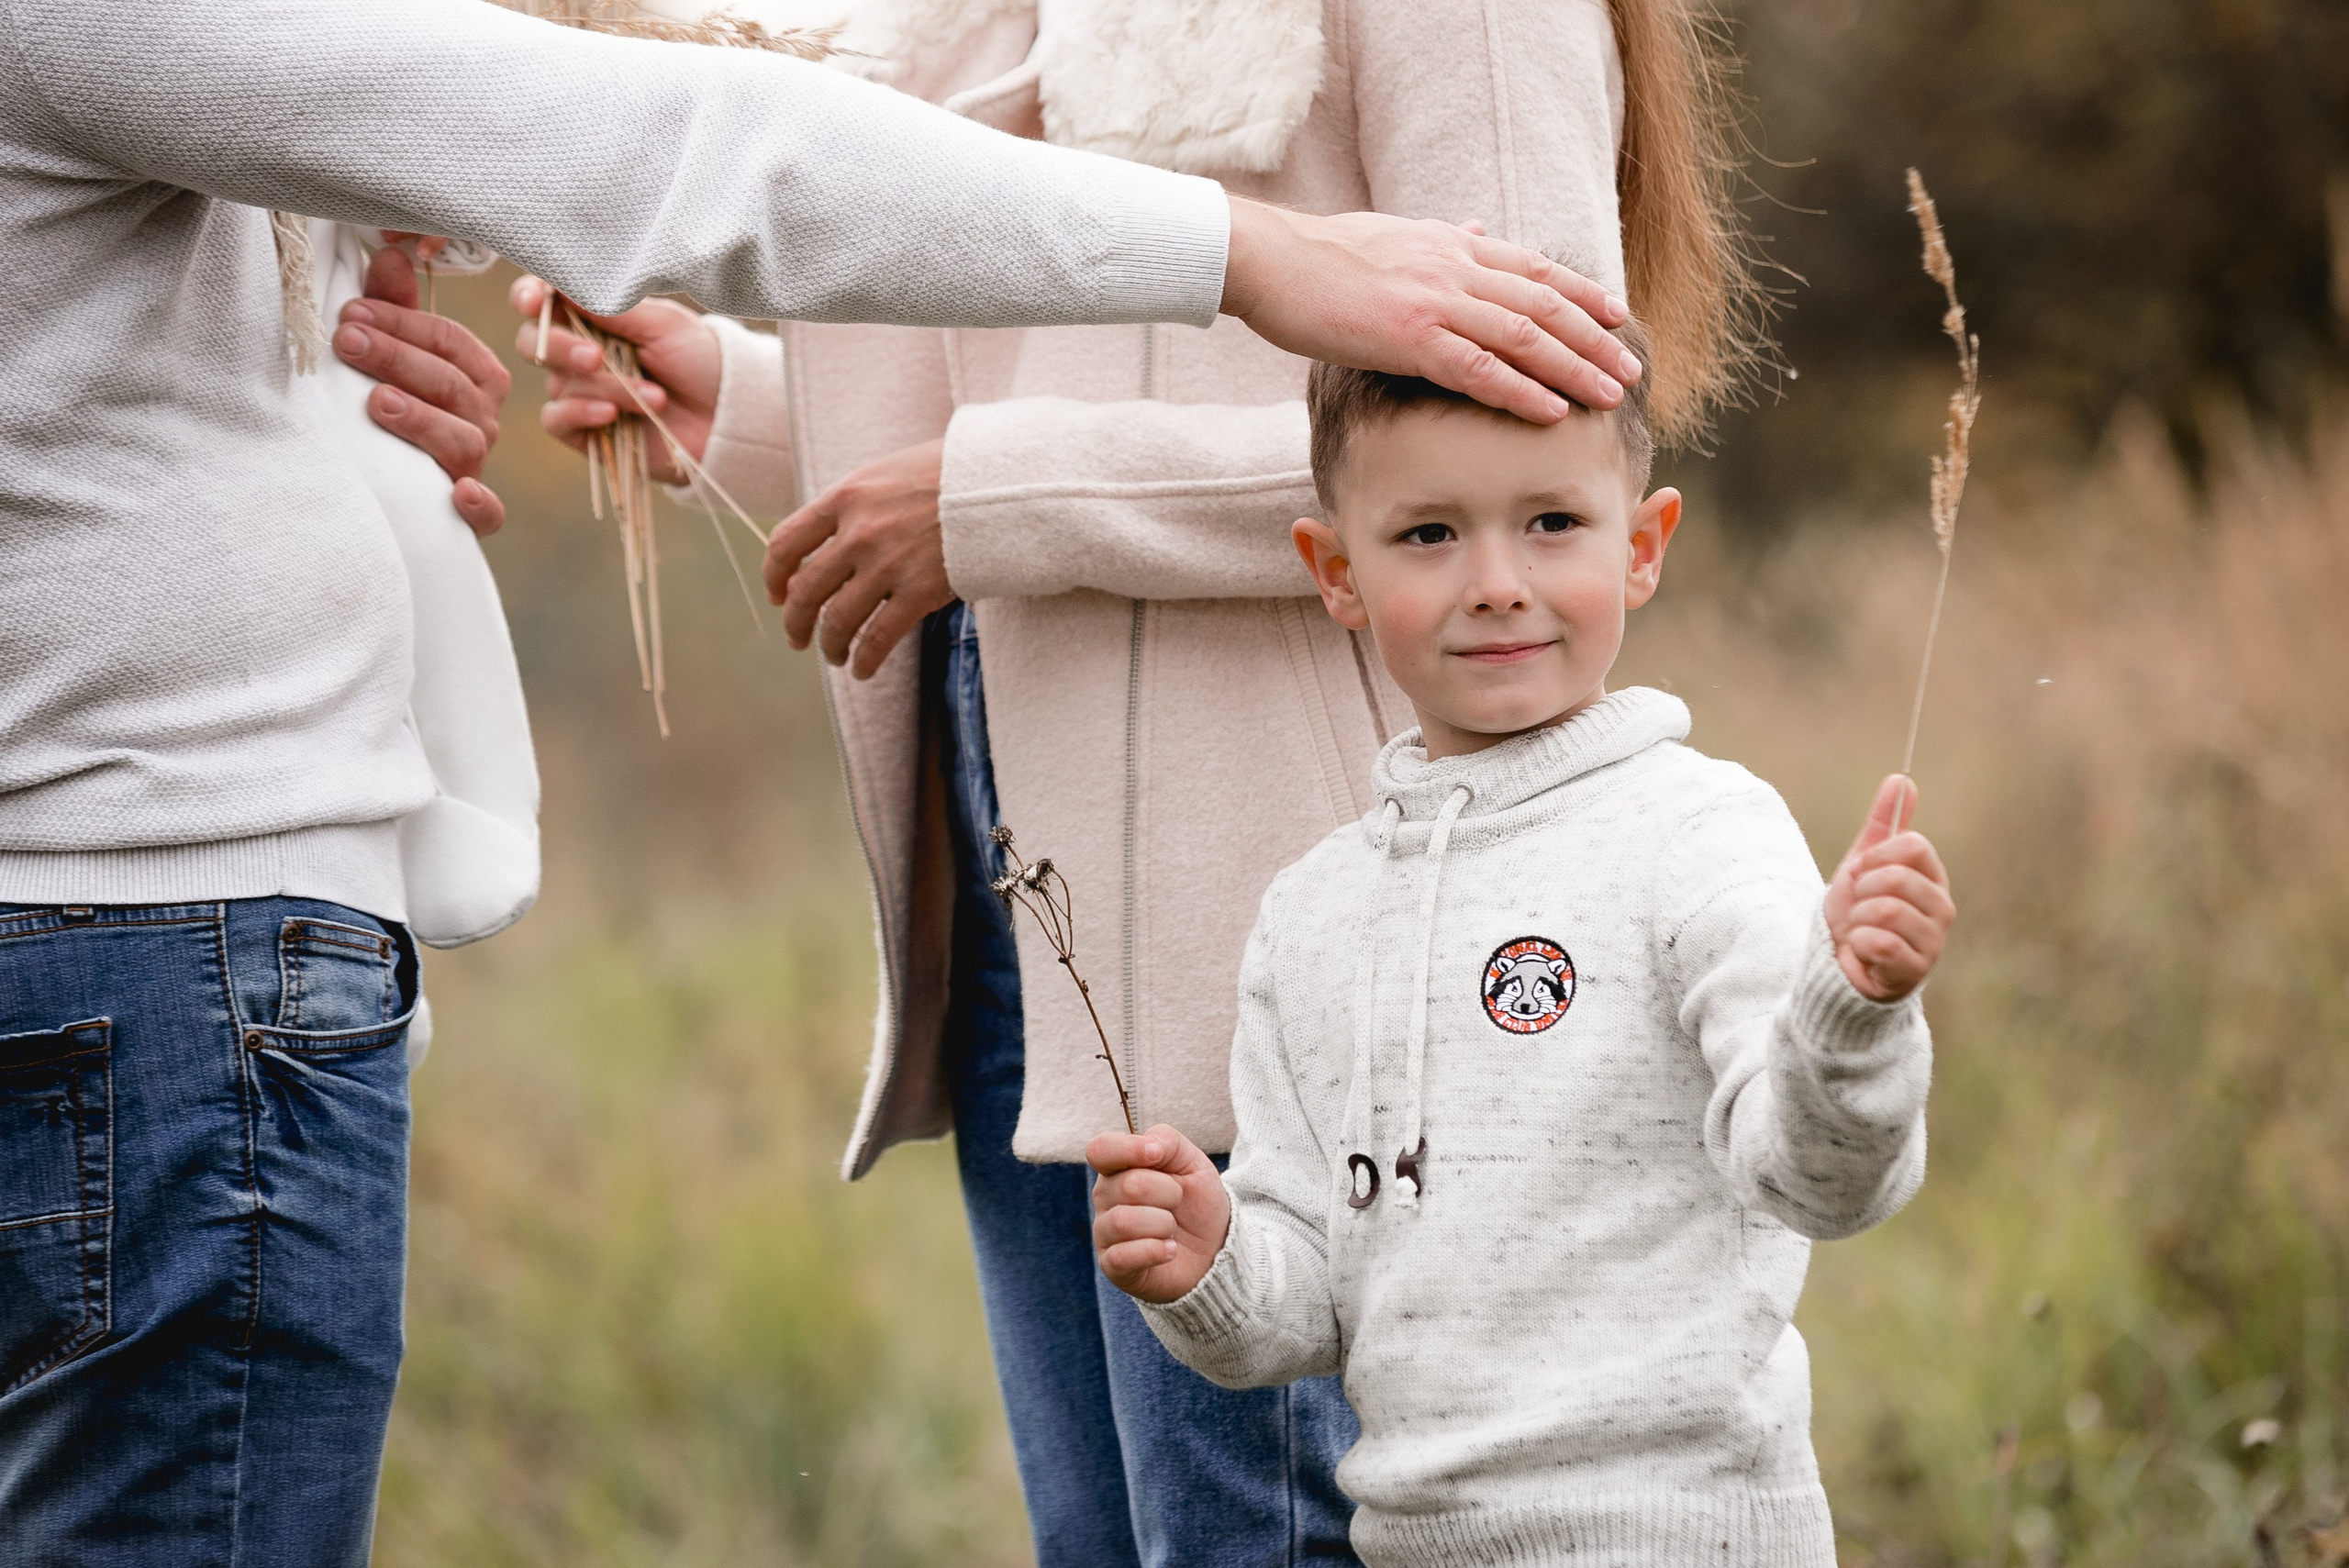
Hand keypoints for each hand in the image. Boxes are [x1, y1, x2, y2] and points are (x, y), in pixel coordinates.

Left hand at [334, 245, 511, 535]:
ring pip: (463, 440)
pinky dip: (479, 505)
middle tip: (347, 342)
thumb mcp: (394, 353)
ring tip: (377, 402)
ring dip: (422, 420)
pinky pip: (489, 514)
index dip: (403, 323)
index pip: (450, 341)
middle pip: (452, 385)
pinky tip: (457, 493)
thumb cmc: (391, 405)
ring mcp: (477, 465)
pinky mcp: (472, 516)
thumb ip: (395, 310)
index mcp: (475, 376)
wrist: (390, 489)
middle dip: (399, 360)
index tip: (351, 313)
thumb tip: (388, 254)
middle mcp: (483, 418)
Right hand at [509, 275, 719, 486]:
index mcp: (593, 317)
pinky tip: (611, 416)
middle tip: (597, 358)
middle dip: (561, 347)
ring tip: (656, 397)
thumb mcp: (661, 324)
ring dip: (608, 389)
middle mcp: (578, 352)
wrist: (727, 416)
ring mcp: (579, 391)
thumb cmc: (698, 360)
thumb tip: (561, 285)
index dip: (529, 297)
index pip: (542, 300)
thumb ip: (611, 306)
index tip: (536, 301)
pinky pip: (557, 418)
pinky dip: (581, 413)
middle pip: (534, 342)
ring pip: (560, 383)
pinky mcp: (584, 429)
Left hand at [763, 438, 949, 678]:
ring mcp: (888, 564)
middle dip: (796, 622)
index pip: (786, 542)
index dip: (774, 576)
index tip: (778, 595)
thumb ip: (856, 505)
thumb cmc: (948, 474)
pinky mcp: (920, 592)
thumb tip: (830, 541)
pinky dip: (865, 661)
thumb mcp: (887, 473)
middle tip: (798, 638)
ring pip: (837, 621)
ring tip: (835, 657)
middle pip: (806, 590)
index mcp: (845, 497)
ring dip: (829, 646)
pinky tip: (863, 670)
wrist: (1001, 481)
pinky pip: (878, 638)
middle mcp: (858, 532)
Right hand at [1088, 1124, 1231, 1303]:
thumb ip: (1168, 1141)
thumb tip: (1149, 1147)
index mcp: (1118, 1168)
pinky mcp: (1113, 1266)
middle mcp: (1105, 1198)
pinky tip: (1170, 1250)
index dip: (1129, 1149)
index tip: (1158, 1155)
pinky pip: (1123, 1256)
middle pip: (1129, 1186)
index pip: (1100, 1149)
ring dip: (1163, 1224)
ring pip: (1124, 1222)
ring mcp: (1106, 1233)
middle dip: (1168, 1192)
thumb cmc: (1196, 1202)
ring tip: (1172, 1229)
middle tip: (1178, 1202)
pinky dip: (1156, 1251)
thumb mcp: (1191, 1161)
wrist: (1213, 1248)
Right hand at [1220, 199, 1640, 424]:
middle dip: (1594, 338)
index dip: (1582, 293)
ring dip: (1574, 367)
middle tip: (1631, 368)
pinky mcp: (1408, 338)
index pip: (1533, 268)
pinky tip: (1551, 411)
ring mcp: (1435, 302)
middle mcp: (1455, 268)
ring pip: (1524, 336)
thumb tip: (1473, 229)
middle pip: (1544, 304)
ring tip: (1610, 394)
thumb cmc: (1318, 256)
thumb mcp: (1391, 237)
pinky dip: (1521, 390)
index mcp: (1452, 246)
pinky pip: (1478, 369)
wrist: (1268, 259)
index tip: (1617, 316)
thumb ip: (1439, 241)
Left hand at [1823, 775, 1954, 1001]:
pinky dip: (1859, 944)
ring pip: (1885, 910)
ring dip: (1858, 919)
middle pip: (1897, 878)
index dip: (1876, 856)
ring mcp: (1932, 940)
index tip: (1862, 871)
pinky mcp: (1915, 970)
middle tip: (1860, 906)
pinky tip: (1863, 952)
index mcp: (1932, 877)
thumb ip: (1883, 822)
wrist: (1839, 962)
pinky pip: (1879, 942)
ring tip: (1862, 930)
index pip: (1913, 846)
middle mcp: (1941, 907)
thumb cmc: (1857, 910)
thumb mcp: (1864, 862)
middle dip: (1862, 890)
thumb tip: (1901, 779)